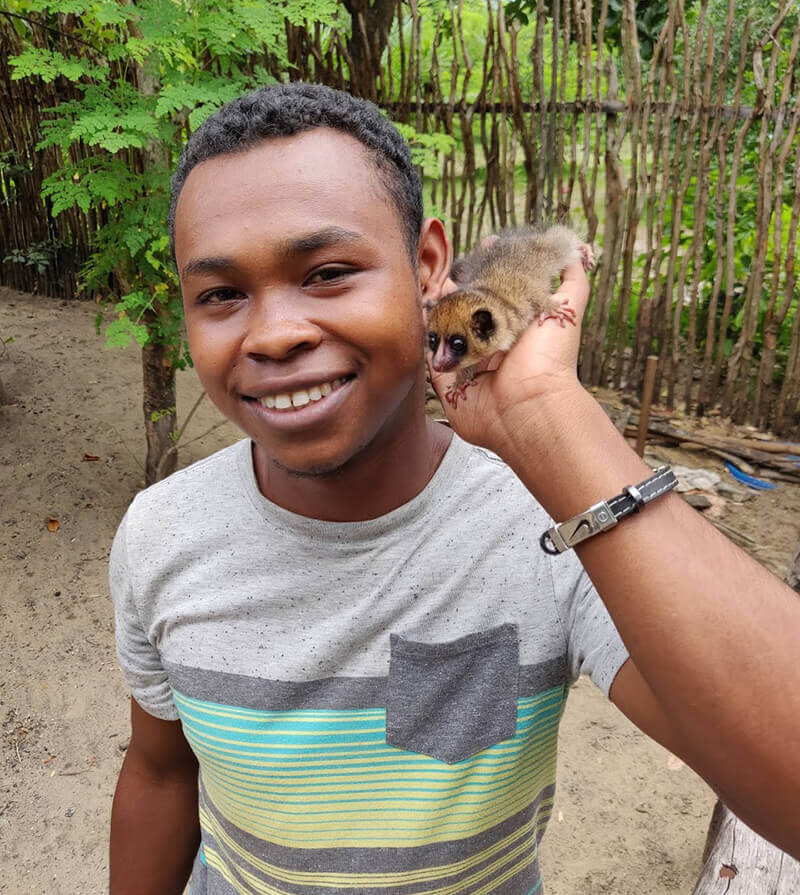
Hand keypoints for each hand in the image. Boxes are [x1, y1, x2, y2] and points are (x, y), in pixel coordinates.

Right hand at [426, 257, 590, 456]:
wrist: (529, 406)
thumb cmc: (549, 361)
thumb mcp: (568, 310)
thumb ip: (572, 279)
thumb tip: (577, 250)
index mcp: (514, 329)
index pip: (499, 294)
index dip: (492, 270)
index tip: (488, 244)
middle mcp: (490, 345)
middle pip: (469, 308)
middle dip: (461, 284)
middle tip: (456, 265)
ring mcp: (467, 361)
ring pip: (446, 327)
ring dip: (441, 304)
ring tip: (441, 283)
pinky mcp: (447, 379)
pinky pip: (430, 351)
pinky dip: (425, 331)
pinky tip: (426, 308)